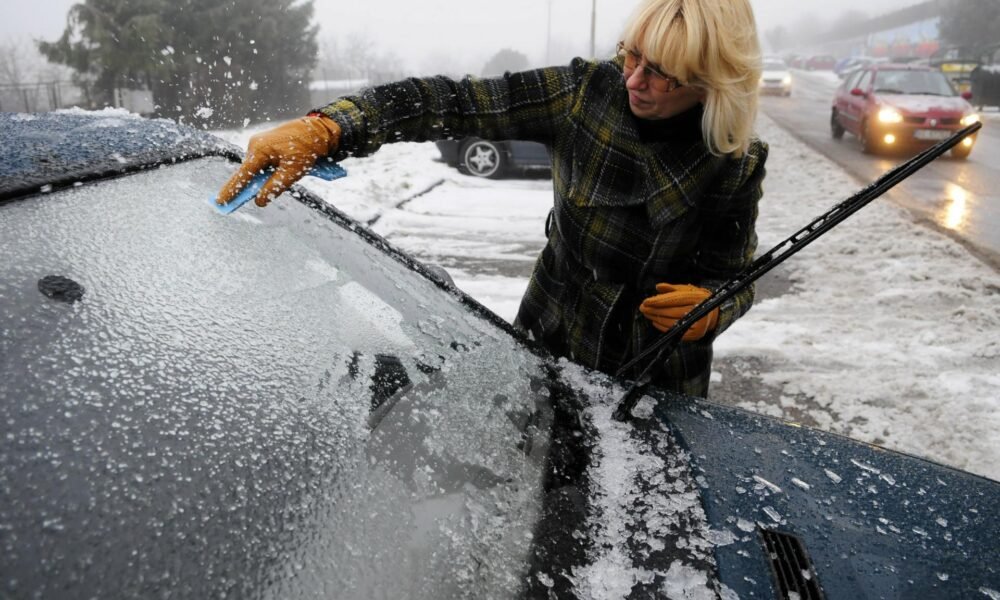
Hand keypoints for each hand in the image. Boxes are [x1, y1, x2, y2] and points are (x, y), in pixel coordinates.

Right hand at [217, 115, 340, 206]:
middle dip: (253, 185)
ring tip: (284, 174)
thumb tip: (259, 201)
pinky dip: (267, 171)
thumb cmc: (306, 149)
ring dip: (264, 177)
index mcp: (259, 150)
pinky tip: (281, 170)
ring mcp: (258, 143)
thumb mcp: (292, 172)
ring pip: (256, 168)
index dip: (231, 190)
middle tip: (256, 197)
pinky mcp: (264, 144)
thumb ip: (274, 187)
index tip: (220, 202)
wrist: (317, 130)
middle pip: (248, 172)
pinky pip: (261, 163)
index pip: (242, 175)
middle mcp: (255, 145)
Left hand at [639, 283, 718, 340]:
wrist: (713, 314)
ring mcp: (698, 325)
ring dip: (656, 318)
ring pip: (671, 322)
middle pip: (671, 311)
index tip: (645, 301)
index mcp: (697, 298)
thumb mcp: (687, 290)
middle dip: (654, 310)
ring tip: (647, 314)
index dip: (658, 301)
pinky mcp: (695, 335)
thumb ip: (672, 288)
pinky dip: (662, 327)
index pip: (674, 299)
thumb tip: (658, 287)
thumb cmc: (696, 299)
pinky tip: (655, 321)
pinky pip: (674, 331)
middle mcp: (699, 311)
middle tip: (642, 308)